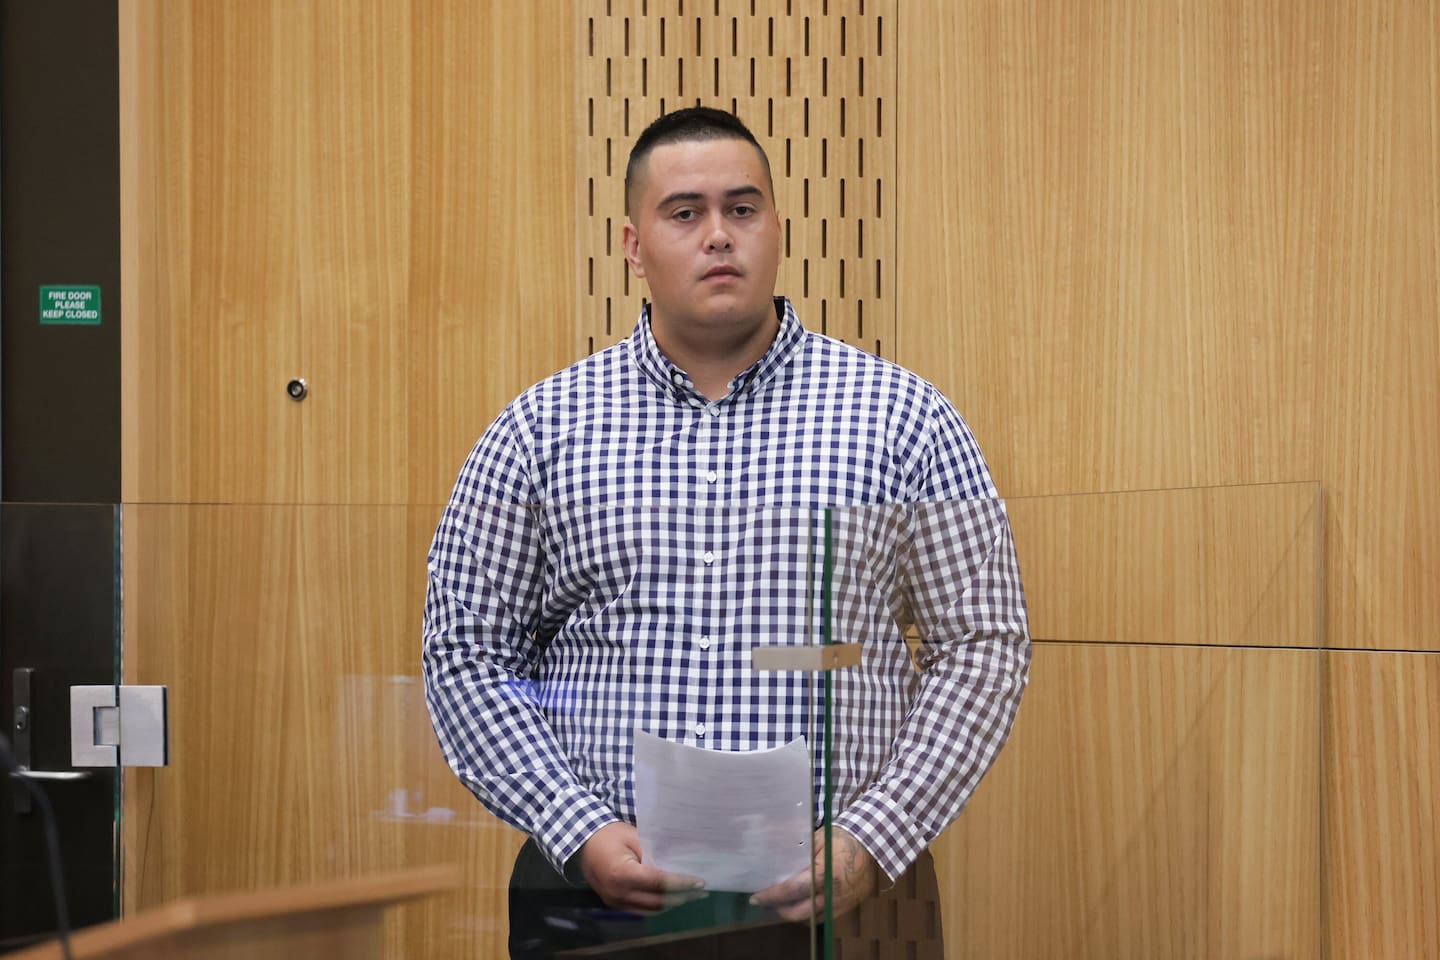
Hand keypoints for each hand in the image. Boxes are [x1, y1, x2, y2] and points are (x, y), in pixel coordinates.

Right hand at [576, 822, 706, 912]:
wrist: (584, 843)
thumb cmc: (610, 834)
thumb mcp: (634, 836)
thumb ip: (655, 852)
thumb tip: (680, 862)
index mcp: (622, 873)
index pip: (659, 882)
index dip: (681, 883)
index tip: (699, 881)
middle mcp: (618, 893)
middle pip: (657, 901)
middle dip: (682, 896)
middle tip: (701, 891)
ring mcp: (614, 902)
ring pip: (651, 909)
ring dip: (672, 903)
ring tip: (690, 895)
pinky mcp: (614, 904)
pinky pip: (641, 909)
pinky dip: (658, 905)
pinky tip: (672, 897)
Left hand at [749, 826, 877, 921]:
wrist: (873, 842)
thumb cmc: (842, 837)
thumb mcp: (816, 838)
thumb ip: (795, 850)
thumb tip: (770, 847)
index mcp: (823, 874)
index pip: (791, 891)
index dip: (772, 896)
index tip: (756, 898)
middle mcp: (832, 894)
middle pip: (799, 912)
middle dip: (780, 909)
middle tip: (768, 901)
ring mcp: (842, 903)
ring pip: (811, 919)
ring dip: (795, 913)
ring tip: (784, 902)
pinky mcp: (849, 907)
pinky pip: (825, 918)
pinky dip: (811, 913)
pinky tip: (804, 903)